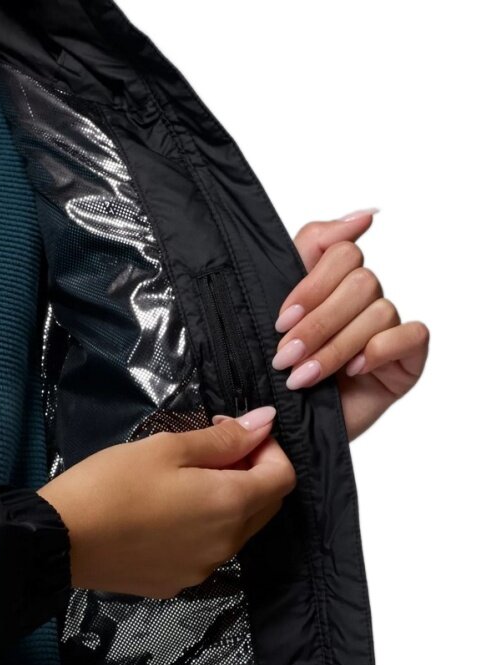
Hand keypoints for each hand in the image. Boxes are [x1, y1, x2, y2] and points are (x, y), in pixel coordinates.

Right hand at [38, 406, 295, 598]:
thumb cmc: (112, 484)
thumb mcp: (166, 448)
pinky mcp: (178, 583)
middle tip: (208, 447)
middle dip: (251, 470)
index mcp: (230, 505)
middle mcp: (228, 544)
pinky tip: (165, 512)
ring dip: (228, 498)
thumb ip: (223, 439)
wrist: (61, 540)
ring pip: (237, 528)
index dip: (268, 447)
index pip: (284, 476)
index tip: (232, 430)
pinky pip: (208, 549)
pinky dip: (204, 525)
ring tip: (184, 477)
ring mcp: (204, 569)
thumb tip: (265, 421)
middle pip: (266, 504)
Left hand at [272, 209, 429, 440]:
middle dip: (317, 323)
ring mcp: (387, 328)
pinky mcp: (407, 358)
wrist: (285, 427)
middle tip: (285, 356)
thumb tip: (365, 214)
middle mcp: (362, 300)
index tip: (281, 319)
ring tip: (303, 377)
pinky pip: (412, 334)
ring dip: (335, 347)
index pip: (342, 253)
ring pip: (378, 311)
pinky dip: (379, 350)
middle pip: (360, 282)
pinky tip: (352, 371)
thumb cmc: (276, 371)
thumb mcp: (274, 306)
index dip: (311, 286)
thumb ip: (311, 248)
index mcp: (331, 282)